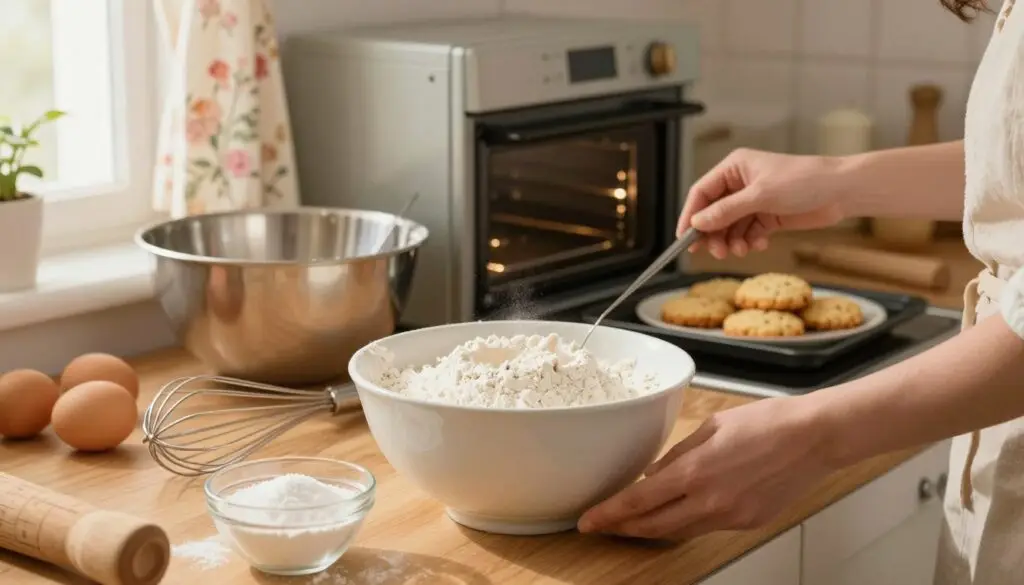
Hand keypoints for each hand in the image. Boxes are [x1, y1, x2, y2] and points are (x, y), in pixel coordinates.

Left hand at [577, 396, 834, 540]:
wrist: (815, 437)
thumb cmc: (767, 422)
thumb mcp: (711, 427)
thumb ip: (678, 454)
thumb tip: (655, 474)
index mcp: (695, 472)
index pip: (638, 502)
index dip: (609, 515)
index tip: (588, 521)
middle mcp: (710, 501)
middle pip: (653, 527)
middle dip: (623, 529)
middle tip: (602, 527)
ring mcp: (730, 517)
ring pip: (679, 531)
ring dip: (653, 528)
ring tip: (633, 522)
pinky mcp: (748, 523)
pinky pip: (707, 526)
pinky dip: (687, 521)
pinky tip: (681, 511)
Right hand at [679, 149, 846, 258]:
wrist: (841, 191)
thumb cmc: (803, 181)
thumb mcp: (761, 195)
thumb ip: (727, 211)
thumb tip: (698, 223)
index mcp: (734, 168)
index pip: (702, 192)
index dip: (691, 215)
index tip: (684, 237)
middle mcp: (741, 184)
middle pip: (713, 212)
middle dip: (713, 233)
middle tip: (716, 251)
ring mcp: (754, 200)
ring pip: (730, 226)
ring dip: (731, 240)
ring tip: (739, 250)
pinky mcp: (768, 215)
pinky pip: (747, 232)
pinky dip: (748, 241)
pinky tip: (757, 245)